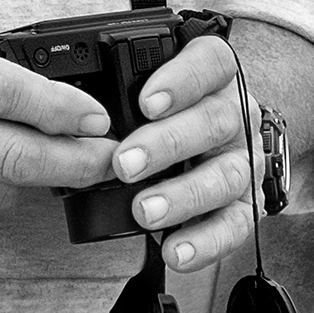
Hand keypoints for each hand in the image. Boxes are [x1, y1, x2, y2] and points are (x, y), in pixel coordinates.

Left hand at [108, 29, 255, 278]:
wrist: (195, 150)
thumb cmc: (159, 119)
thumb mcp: (142, 95)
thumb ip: (119, 94)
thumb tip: (68, 108)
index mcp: (213, 78)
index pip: (212, 62)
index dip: (183, 80)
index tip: (145, 103)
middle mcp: (235, 116)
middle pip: (216, 121)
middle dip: (168, 144)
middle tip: (125, 164)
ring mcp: (242, 160)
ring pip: (226, 174)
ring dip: (183, 195)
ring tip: (145, 211)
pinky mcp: (245, 204)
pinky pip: (235, 224)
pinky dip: (206, 241)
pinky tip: (176, 250)